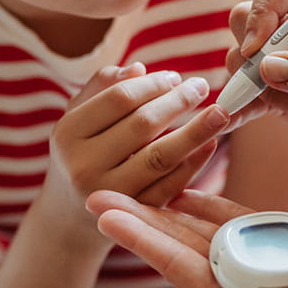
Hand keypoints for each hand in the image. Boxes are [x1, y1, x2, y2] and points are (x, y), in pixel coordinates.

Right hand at [42, 63, 229, 236]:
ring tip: (220, 113)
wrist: (67, 218)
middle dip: (179, 102)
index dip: (153, 84)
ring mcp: (110, 194)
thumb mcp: (76, 119)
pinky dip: (193, 164)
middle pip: (143, 124)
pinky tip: (209, 145)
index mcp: (67, 133)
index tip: (175, 77)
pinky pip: (170, 186)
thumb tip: (139, 69)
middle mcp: (84, 165)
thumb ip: (102, 88)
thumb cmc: (77, 155)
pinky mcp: (133, 215)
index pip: (119, 98)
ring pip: (161, 157)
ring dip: (195, 132)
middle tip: (202, 87)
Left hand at [86, 188, 287, 287]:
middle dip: (138, 217)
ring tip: (131, 180)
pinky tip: (185, 185)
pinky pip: (236, 218)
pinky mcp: (280, 244)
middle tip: (94, 190)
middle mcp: (240, 282)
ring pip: (201, 228)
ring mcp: (257, 262)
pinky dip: (209, 201)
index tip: (104, 216)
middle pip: (178, 243)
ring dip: (165, 204)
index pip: (179, 266)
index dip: (140, 240)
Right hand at [225, 0, 287, 171]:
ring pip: (242, 58)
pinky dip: (238, 106)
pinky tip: (237, 120)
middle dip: (252, 54)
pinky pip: (244, 92)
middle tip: (274, 84)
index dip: (263, 9)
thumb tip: (268, 66)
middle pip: (247, 18)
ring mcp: (286, 63)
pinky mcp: (276, 94)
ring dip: (259, 89)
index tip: (259, 46)